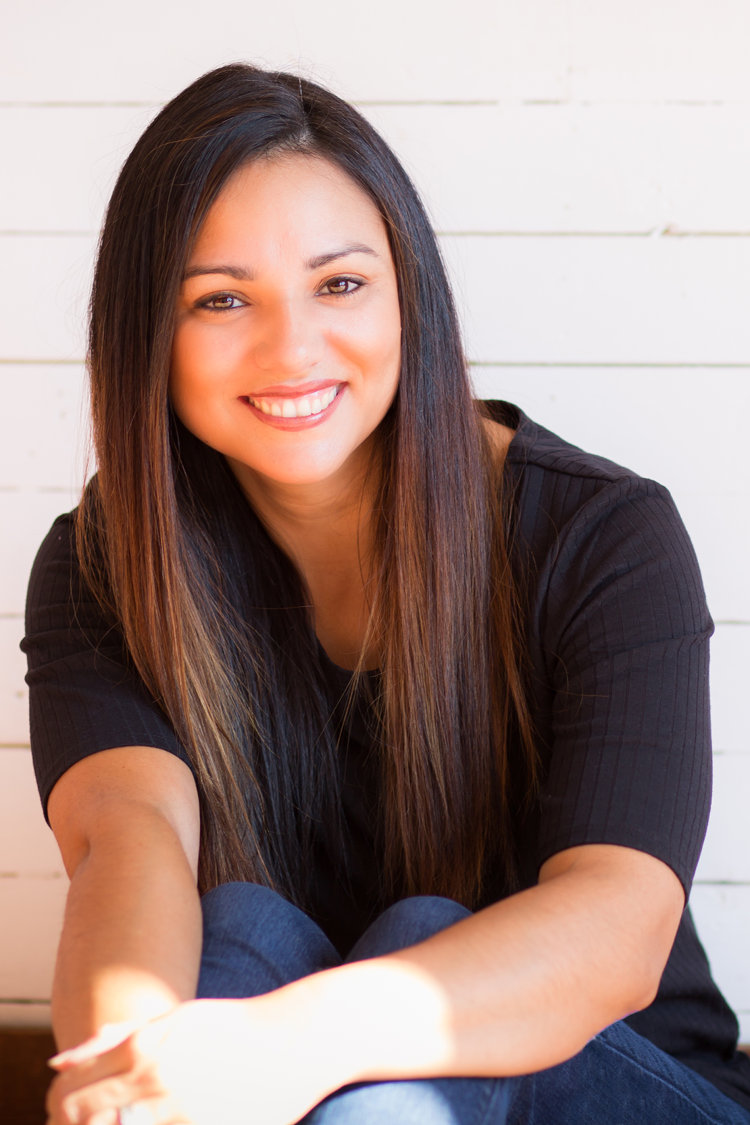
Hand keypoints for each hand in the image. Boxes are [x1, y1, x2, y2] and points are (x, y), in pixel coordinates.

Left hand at [46, 995, 334, 1124]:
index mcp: (143, 1050)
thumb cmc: (234, 1026)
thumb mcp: (176, 1020)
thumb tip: (62, 1059)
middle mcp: (154, 1084)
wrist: (295, 1042)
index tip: (75, 1109)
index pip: (69, 1093)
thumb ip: (119, 1037)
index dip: (61, 1105)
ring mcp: (178, 1116)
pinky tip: (167, 1121)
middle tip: (99, 1122)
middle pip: (81, 1121)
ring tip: (138, 1117)